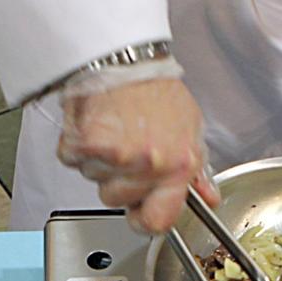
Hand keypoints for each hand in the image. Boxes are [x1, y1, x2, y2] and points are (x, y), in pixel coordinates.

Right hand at [58, 77, 218, 233]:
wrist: (124, 58)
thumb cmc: (156, 89)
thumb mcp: (190, 129)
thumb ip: (196, 171)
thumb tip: (207, 198)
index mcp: (176, 166)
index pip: (157, 222)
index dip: (146, 220)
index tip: (141, 212)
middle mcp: (146, 165)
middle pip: (118, 200)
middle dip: (120, 180)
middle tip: (127, 149)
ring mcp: (113, 158)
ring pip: (96, 182)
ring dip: (100, 163)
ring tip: (113, 133)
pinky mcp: (83, 146)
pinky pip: (74, 163)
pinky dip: (78, 148)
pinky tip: (95, 128)